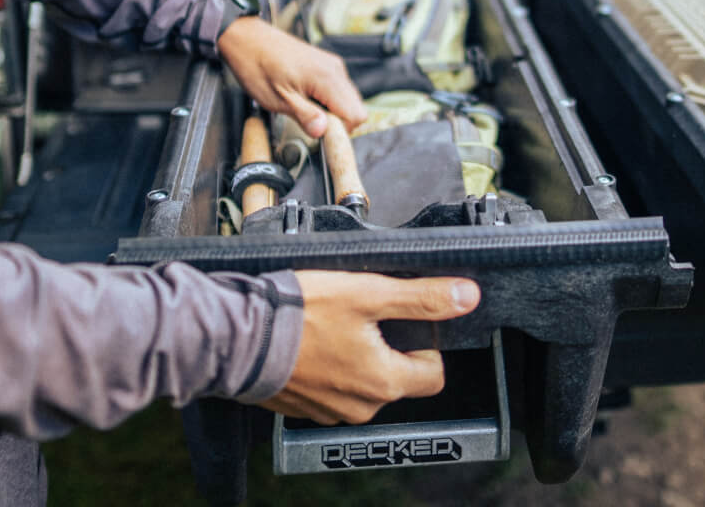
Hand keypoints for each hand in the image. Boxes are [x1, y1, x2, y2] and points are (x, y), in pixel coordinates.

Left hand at [217, 16, 365, 136]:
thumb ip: (305, 116)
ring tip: (304, 109)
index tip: (320, 134)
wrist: (246, 39)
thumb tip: (323, 132)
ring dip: (331, 112)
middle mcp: (335, 69)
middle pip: (356, 108)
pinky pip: (338, 90)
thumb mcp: (278, 99)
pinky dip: (326, 100)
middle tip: (310, 124)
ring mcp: (332, 65)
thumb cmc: (257, 66)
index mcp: (327, 78)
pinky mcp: (326, 65)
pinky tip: (305, 99)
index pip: (356, 115)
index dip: (340, 130)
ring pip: (348, 100)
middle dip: (337, 122)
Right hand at [262, 272, 480, 424]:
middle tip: (366, 313)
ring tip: (335, 323)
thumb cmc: (300, 315)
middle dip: (390, 345)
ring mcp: (329, 411)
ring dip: (358, 354)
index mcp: (383, 383)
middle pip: (398, 376)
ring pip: (364, 380)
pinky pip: (332, 386)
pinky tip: (314, 339)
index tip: (404, 318)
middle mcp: (360, 407)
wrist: (237, 337)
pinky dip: (330, 364)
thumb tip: (467, 297)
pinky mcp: (303, 406)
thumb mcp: (370, 293)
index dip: (426, 342)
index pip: (433, 374)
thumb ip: (422, 298)